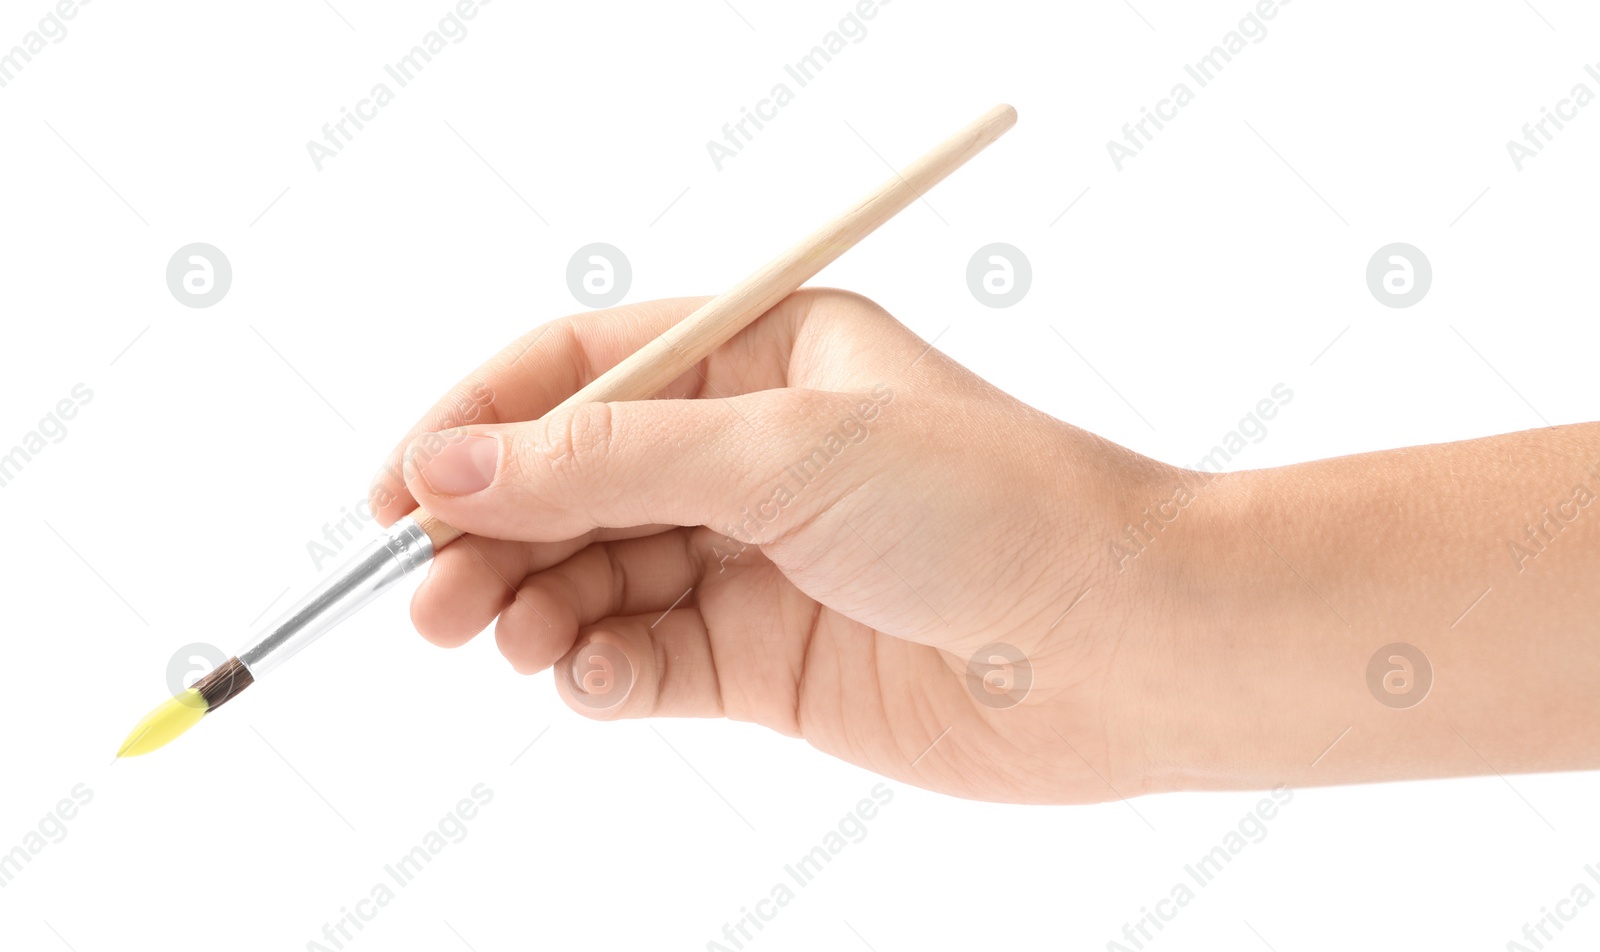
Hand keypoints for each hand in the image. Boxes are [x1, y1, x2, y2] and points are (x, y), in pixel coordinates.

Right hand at [369, 290, 1170, 803]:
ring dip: (531, 605)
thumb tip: (449, 465)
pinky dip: (599, 671)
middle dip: (493, 531)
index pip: (582, 368)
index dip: (479, 421)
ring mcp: (756, 559)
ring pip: (596, 575)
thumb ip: (604, 461)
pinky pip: (645, 661)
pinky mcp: (766, 660)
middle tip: (429, 592)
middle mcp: (752, 452)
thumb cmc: (988, 507)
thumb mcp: (780, 451)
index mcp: (763, 353)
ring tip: (499, 636)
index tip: (399, 487)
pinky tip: (588, 677)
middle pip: (572, 479)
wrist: (1120, 647)